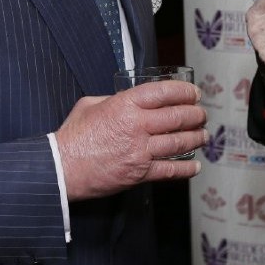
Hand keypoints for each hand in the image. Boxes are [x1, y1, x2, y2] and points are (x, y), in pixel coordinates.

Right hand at [56, 80, 207, 200]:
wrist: (61, 168)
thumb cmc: (73, 136)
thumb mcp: (90, 104)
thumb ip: (114, 100)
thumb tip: (129, 99)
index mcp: (125, 104)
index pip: (164, 92)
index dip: (184, 91)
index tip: (194, 93)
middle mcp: (137, 125)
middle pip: (178, 116)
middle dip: (196, 114)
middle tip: (201, 114)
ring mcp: (140, 150)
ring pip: (179, 142)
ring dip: (196, 137)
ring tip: (203, 135)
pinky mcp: (140, 173)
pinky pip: (170, 170)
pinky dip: (187, 169)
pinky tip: (195, 165)